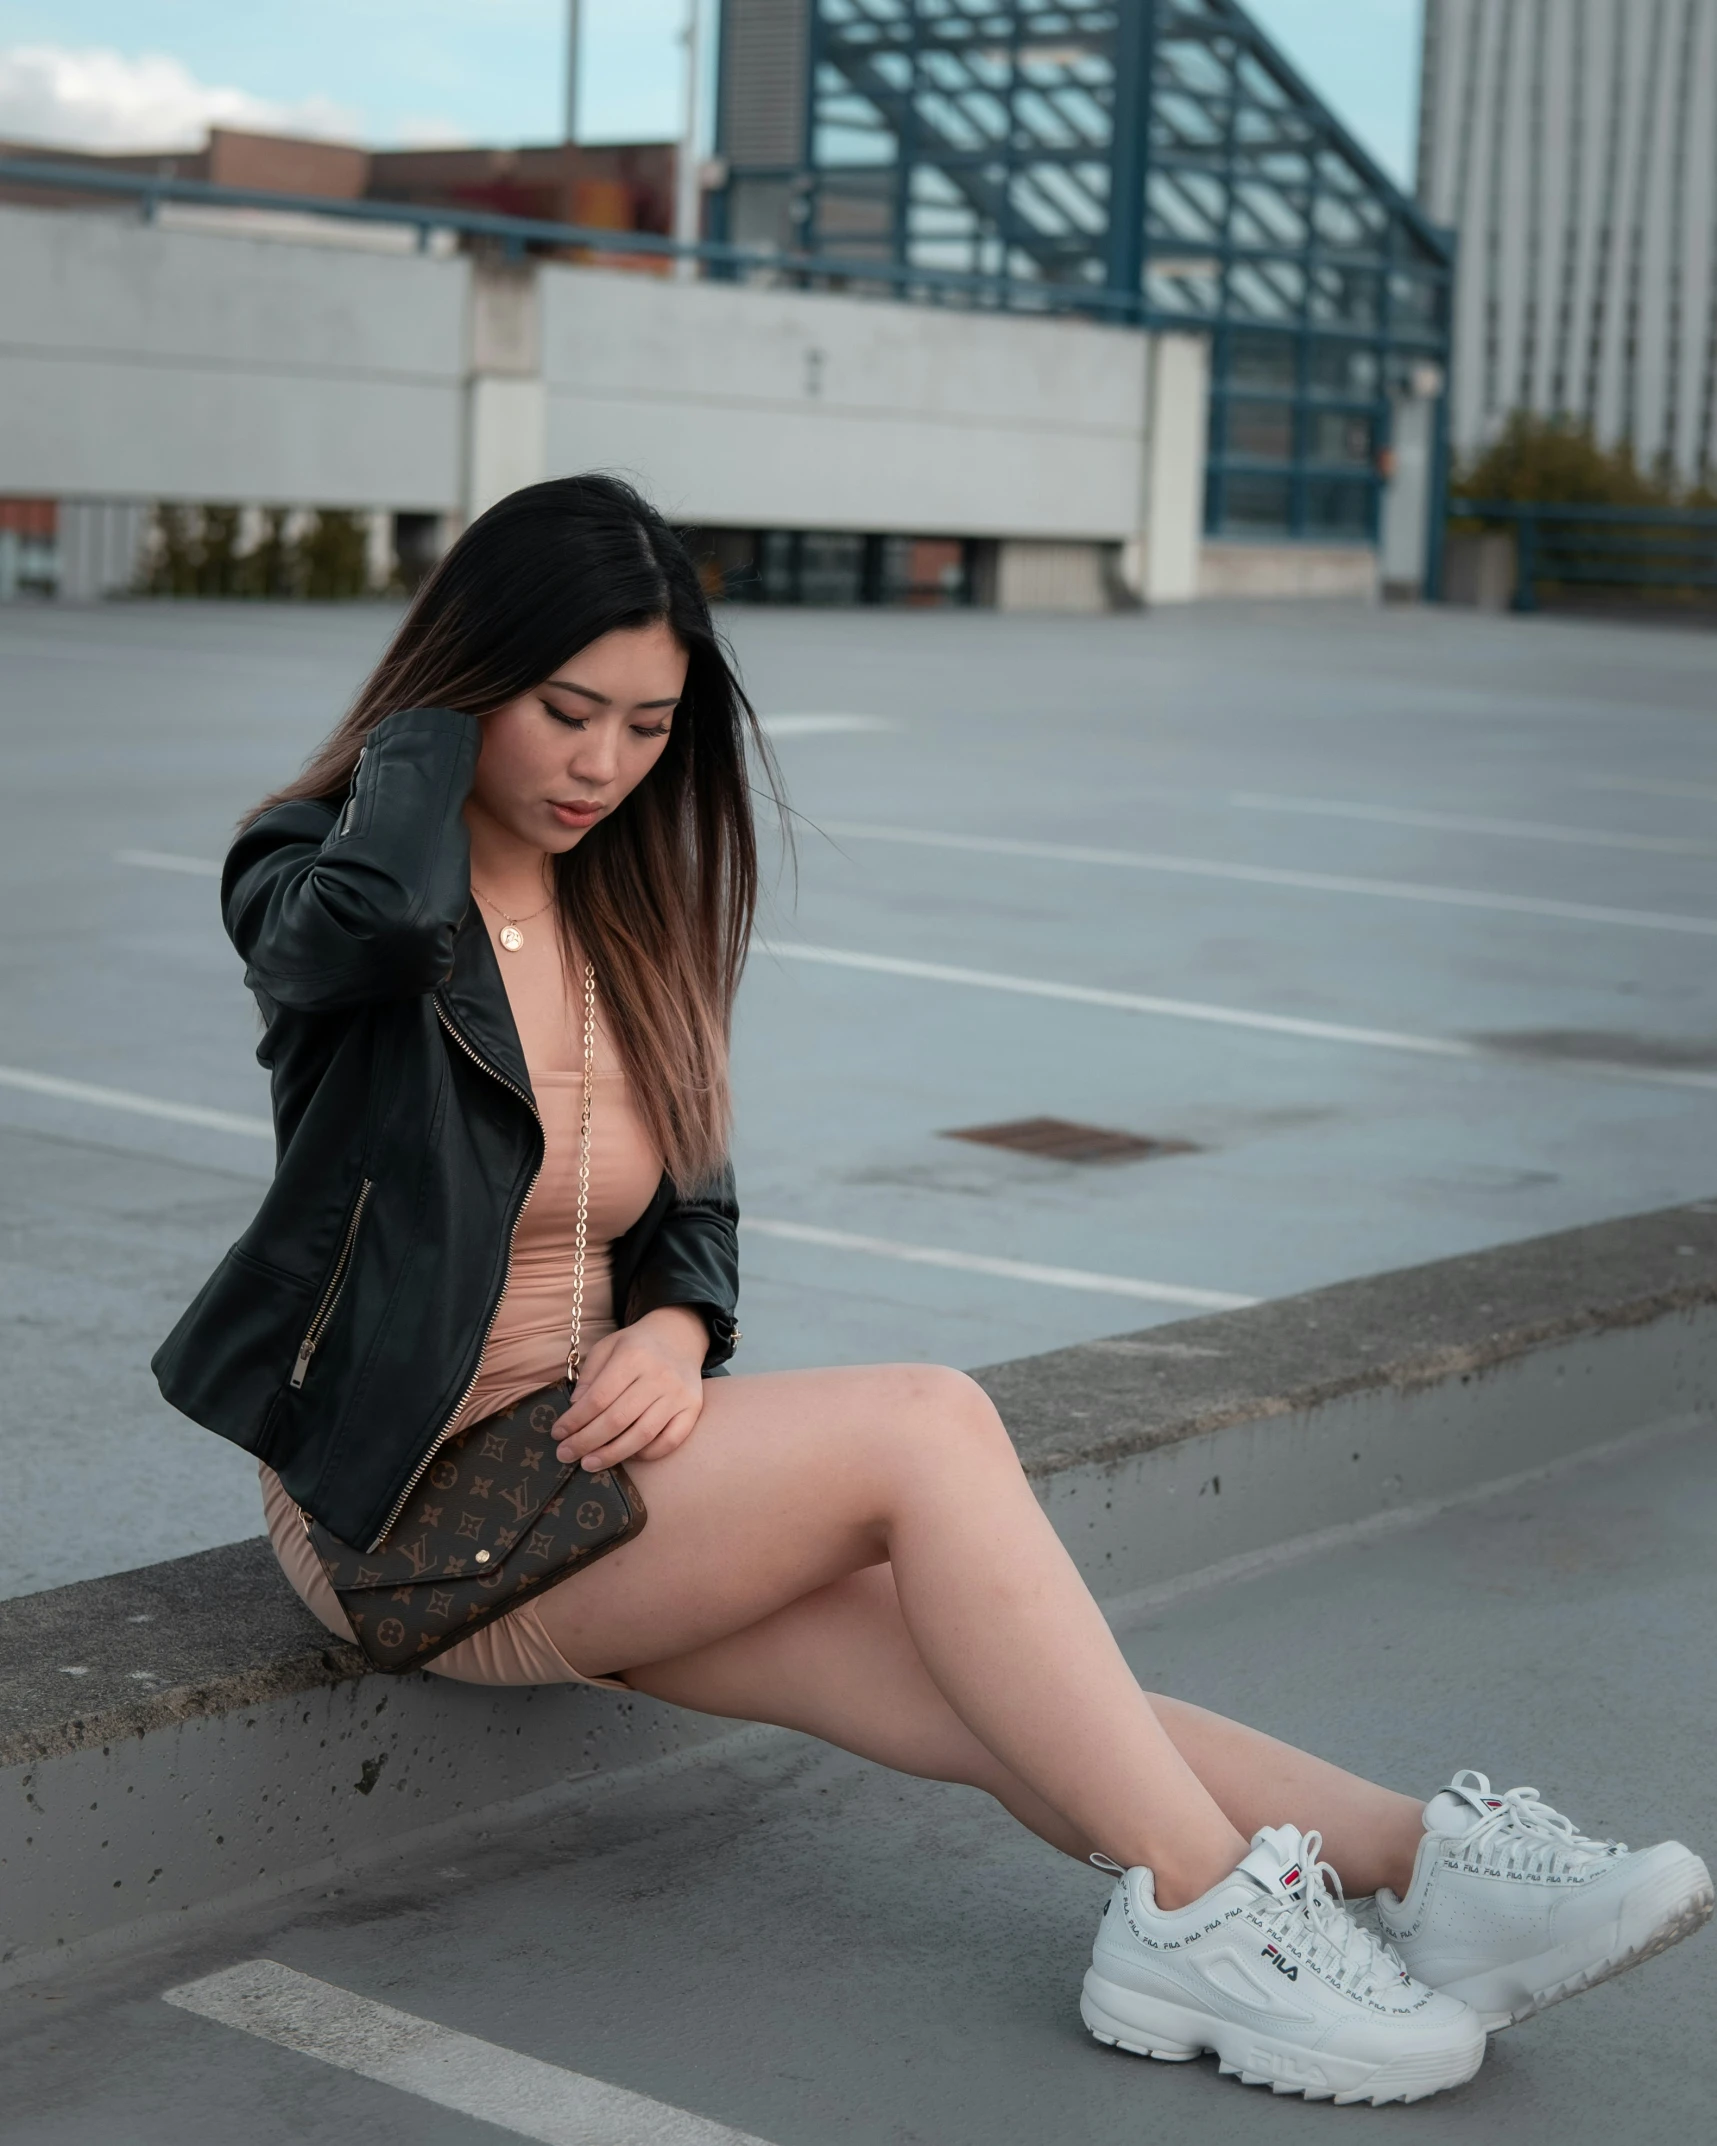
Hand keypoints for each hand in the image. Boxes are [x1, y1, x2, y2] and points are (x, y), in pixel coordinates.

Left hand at [552, 1306, 708, 1470]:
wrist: (679, 1337)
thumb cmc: (636, 1346)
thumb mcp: (607, 1348)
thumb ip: (589, 1376)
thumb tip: (575, 1408)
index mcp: (633, 1356)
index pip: (598, 1397)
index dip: (575, 1420)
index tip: (558, 1433)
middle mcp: (658, 1376)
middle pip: (617, 1419)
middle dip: (586, 1441)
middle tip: (566, 1454)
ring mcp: (678, 1394)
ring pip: (642, 1435)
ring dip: (612, 1454)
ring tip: (589, 1463)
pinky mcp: (692, 1409)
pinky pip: (670, 1441)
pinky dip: (646, 1454)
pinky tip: (627, 1456)